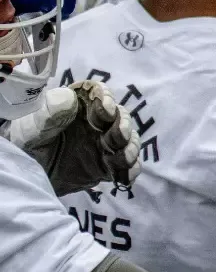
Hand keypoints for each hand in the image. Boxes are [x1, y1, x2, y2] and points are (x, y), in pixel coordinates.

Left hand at [6, 81, 140, 193]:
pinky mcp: (108, 165)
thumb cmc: (28, 143)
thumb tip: (69, 97)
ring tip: (125, 158)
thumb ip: (49, 113)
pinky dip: (130, 170)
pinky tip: (125, 177)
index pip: (98, 94)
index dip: (106, 98)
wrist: (29, 173)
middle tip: (119, 136)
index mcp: (79, 106)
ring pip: (127, 140)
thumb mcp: (32, 127)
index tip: (106, 110)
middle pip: (120, 116)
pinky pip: (126, 165)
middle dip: (123, 125)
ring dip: (130, 147)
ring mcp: (105, 143)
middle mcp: (97, 122)